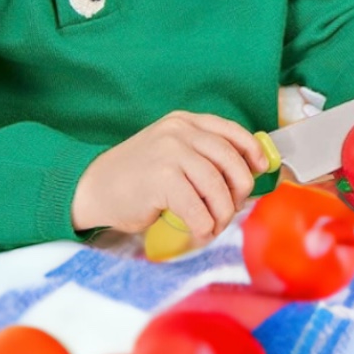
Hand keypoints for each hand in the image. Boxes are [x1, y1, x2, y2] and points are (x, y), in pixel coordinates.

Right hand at [71, 111, 267, 239]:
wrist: (93, 188)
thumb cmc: (136, 176)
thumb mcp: (170, 152)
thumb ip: (201, 155)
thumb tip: (246, 174)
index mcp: (184, 122)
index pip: (231, 131)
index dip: (251, 151)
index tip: (260, 169)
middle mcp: (179, 132)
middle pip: (231, 160)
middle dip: (238, 191)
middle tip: (230, 209)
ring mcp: (170, 153)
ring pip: (218, 188)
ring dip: (221, 215)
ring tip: (211, 225)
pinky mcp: (161, 179)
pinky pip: (199, 210)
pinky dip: (204, 227)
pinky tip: (196, 231)